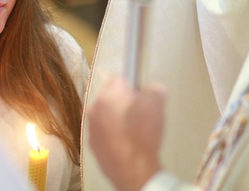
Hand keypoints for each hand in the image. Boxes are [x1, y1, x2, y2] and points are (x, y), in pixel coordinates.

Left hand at [87, 76, 165, 190]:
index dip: (133, 86)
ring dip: (117, 118)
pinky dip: (113, 135)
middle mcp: (94, 108)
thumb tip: (153, 90)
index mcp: (108, 95)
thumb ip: (154, 89)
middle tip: (139, 114)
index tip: (141, 97)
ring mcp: (91, 128)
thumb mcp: (157, 103)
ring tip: (133, 132)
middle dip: (124, 102)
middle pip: (111, 97)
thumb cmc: (143, 134)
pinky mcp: (92, 145)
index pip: (120, 79)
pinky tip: (126, 143)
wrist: (134, 169)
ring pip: (106, 115)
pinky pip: (104, 132)